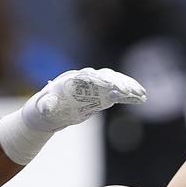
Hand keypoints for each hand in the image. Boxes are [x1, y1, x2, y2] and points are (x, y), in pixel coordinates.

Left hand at [24, 67, 145, 131]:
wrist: (51, 110)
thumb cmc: (46, 108)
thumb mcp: (44, 108)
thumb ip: (47, 105)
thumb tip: (47, 106)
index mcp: (73, 80)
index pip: (90, 77)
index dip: (101, 81)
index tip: (111, 87)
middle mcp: (87, 80)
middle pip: (106, 76)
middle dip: (118, 82)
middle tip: (129, 92)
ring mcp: (96, 87)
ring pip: (115, 82)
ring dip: (128, 86)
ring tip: (141, 94)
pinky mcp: (102, 95)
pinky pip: (118, 93)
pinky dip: (130, 95)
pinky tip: (141, 98)